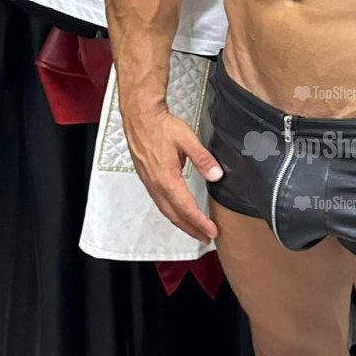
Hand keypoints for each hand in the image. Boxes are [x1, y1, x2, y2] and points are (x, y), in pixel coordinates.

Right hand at [123, 106, 222, 242]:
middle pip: (175, 215)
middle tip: (207, 238)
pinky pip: (160, 202)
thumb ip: (203, 159)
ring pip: (166, 210)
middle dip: (192, 229)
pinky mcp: (147, 179)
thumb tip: (216, 175)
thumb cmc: (161, 126)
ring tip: (195, 231)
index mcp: (166, 178)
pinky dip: (171, 213)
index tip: (212, 231)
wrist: (140, 117)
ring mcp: (150, 183)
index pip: (186, 207)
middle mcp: (156, 185)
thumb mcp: (187, 139)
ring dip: (181, 223)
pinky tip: (178, 213)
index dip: (199, 222)